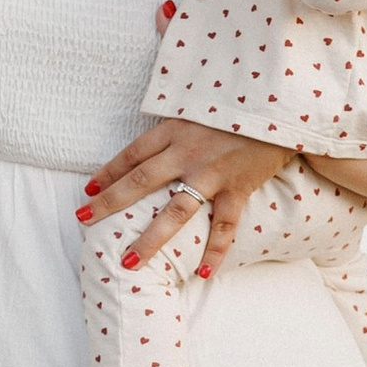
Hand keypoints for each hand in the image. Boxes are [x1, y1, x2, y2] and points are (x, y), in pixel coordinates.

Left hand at [77, 118, 292, 272]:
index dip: (108, 172)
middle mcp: (187, 152)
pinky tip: (202, 274)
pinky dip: (214, 251)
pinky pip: (223, 226)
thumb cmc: (241, 99)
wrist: (283, 101)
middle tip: (83, 221)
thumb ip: (180, 109)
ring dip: (150, 240)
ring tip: (128, 262)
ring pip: (174, 213)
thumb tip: (158, 92)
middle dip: (109, 204)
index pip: (132, 154)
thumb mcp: (202, 97)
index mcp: (175, 128)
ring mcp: (212, 173)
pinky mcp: (238, 187)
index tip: (89, 191)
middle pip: (140, 182)